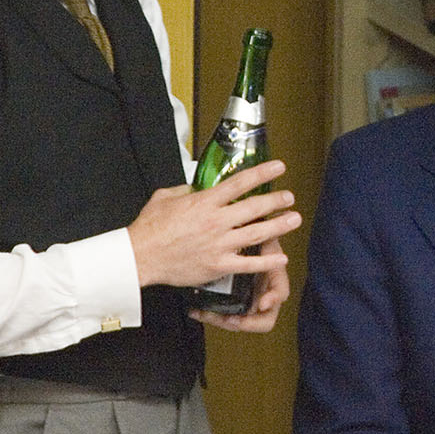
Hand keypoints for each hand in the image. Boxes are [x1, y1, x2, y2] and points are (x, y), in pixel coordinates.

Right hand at [127, 160, 300, 290]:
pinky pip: (247, 264)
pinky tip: (281, 258)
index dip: (262, 174)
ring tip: (294, 219)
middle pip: (254, 208)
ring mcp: (219, 244)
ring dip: (278, 226)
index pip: (239, 184)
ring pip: (256, 234)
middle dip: (276, 201)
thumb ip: (186, 190)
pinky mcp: (218, 265)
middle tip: (289, 196)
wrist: (140, 256)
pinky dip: (266, 262)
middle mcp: (216, 221)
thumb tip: (198, 186)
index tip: (278, 167)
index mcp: (204, 202)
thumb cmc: (150, 227)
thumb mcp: (165, 197)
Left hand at [190, 238, 290, 332]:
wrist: (230, 234)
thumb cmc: (248, 232)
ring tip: (204, 314)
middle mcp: (262, 291)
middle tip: (229, 319)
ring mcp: (245, 299)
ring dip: (222, 321)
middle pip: (262, 320)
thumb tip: (273, 234)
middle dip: (246, 323)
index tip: (262, 303)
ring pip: (239, 321)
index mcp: (272, 276)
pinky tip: (196, 310)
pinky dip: (209, 314)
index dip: (273, 300)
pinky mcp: (228, 301)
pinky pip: (222, 315)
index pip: (280, 293)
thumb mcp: (258, 232)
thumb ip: (266, 235)